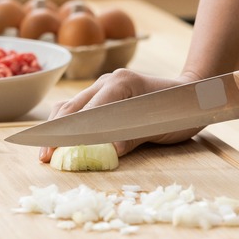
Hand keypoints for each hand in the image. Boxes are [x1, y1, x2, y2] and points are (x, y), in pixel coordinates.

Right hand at [39, 69, 202, 161]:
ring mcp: (104, 85)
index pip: (86, 112)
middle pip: (71, 108)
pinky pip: (80, 107)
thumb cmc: (180, 110)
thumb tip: (106, 153)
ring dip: (57, 129)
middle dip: (55, 134)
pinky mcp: (105, 93)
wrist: (194, 94)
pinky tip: (60, 140)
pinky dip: (67, 124)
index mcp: (120, 84)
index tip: (54, 152)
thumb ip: (130, 138)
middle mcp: (107, 81)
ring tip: (47, 151)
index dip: (69, 134)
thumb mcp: (159, 126)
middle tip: (44, 157)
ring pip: (71, 106)